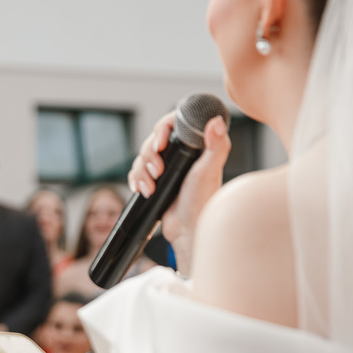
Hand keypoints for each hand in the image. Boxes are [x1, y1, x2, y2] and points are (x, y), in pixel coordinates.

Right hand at [128, 112, 230, 245]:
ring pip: (143, 156)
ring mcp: (167, 167)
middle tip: (158, 171)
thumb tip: (217, 121)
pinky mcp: (156, 180)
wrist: (187, 230)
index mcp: (195, 147)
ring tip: (151, 187)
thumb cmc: (202, 203)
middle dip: (150, 155)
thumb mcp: (209, 171)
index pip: (174, 124)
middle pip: (153, 140)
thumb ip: (217, 146)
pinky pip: (137, 171)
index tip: (161, 143)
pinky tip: (142, 189)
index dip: (162, 129)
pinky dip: (136, 179)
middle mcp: (181, 154)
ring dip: (142, 171)